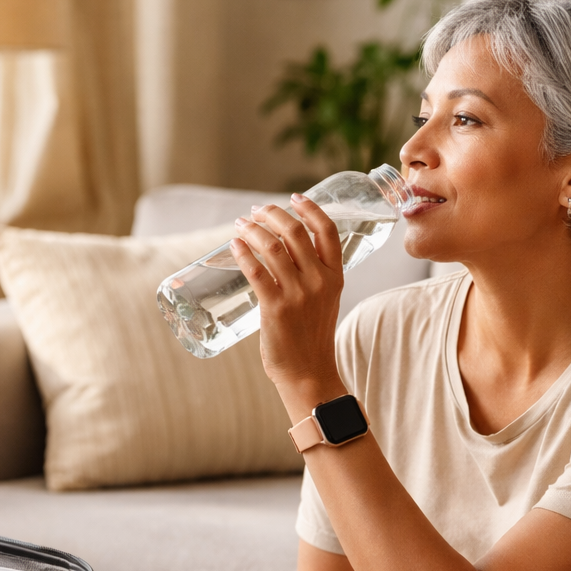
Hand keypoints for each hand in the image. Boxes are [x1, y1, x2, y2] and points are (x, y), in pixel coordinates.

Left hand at [230, 196, 346, 405]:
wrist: (308, 373)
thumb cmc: (312, 337)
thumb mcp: (325, 300)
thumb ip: (313, 276)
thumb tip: (286, 251)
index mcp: (335, 276)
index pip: (327, 230)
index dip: (310, 209)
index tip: (294, 197)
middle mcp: (319, 281)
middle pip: (295, 232)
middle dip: (272, 214)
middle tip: (256, 211)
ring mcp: (298, 294)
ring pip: (273, 247)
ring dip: (253, 230)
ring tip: (241, 224)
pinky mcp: (275, 308)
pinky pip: (256, 271)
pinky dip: (243, 253)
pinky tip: (235, 245)